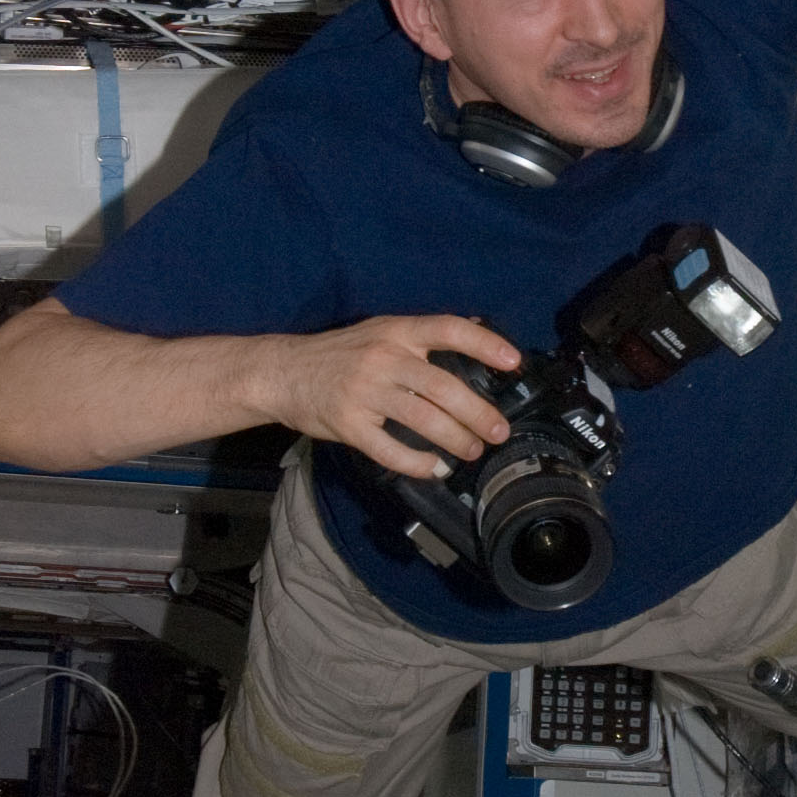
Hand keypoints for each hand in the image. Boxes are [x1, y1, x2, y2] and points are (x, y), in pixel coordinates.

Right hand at [275, 313, 519, 477]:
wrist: (282, 373)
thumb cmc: (338, 353)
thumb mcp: (380, 331)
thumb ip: (423, 335)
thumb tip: (476, 328)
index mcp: (396, 331)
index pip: (448, 329)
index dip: (485, 344)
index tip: (513, 362)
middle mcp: (383, 358)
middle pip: (442, 386)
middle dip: (477, 412)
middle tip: (498, 430)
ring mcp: (365, 392)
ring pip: (422, 419)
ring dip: (455, 439)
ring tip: (472, 450)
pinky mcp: (349, 424)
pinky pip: (390, 449)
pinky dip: (417, 462)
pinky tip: (433, 468)